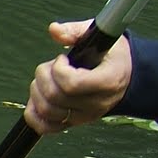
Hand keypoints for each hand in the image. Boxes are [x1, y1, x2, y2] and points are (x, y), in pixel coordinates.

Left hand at [25, 19, 132, 134]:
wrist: (124, 76)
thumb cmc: (110, 55)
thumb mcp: (99, 37)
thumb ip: (75, 31)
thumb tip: (53, 29)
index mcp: (108, 82)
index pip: (72, 84)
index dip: (58, 70)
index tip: (61, 58)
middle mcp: (96, 104)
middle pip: (54, 97)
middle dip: (43, 76)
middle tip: (51, 66)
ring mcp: (83, 117)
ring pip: (46, 111)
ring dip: (36, 91)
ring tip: (47, 79)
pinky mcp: (72, 123)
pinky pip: (45, 128)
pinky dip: (33, 114)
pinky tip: (37, 98)